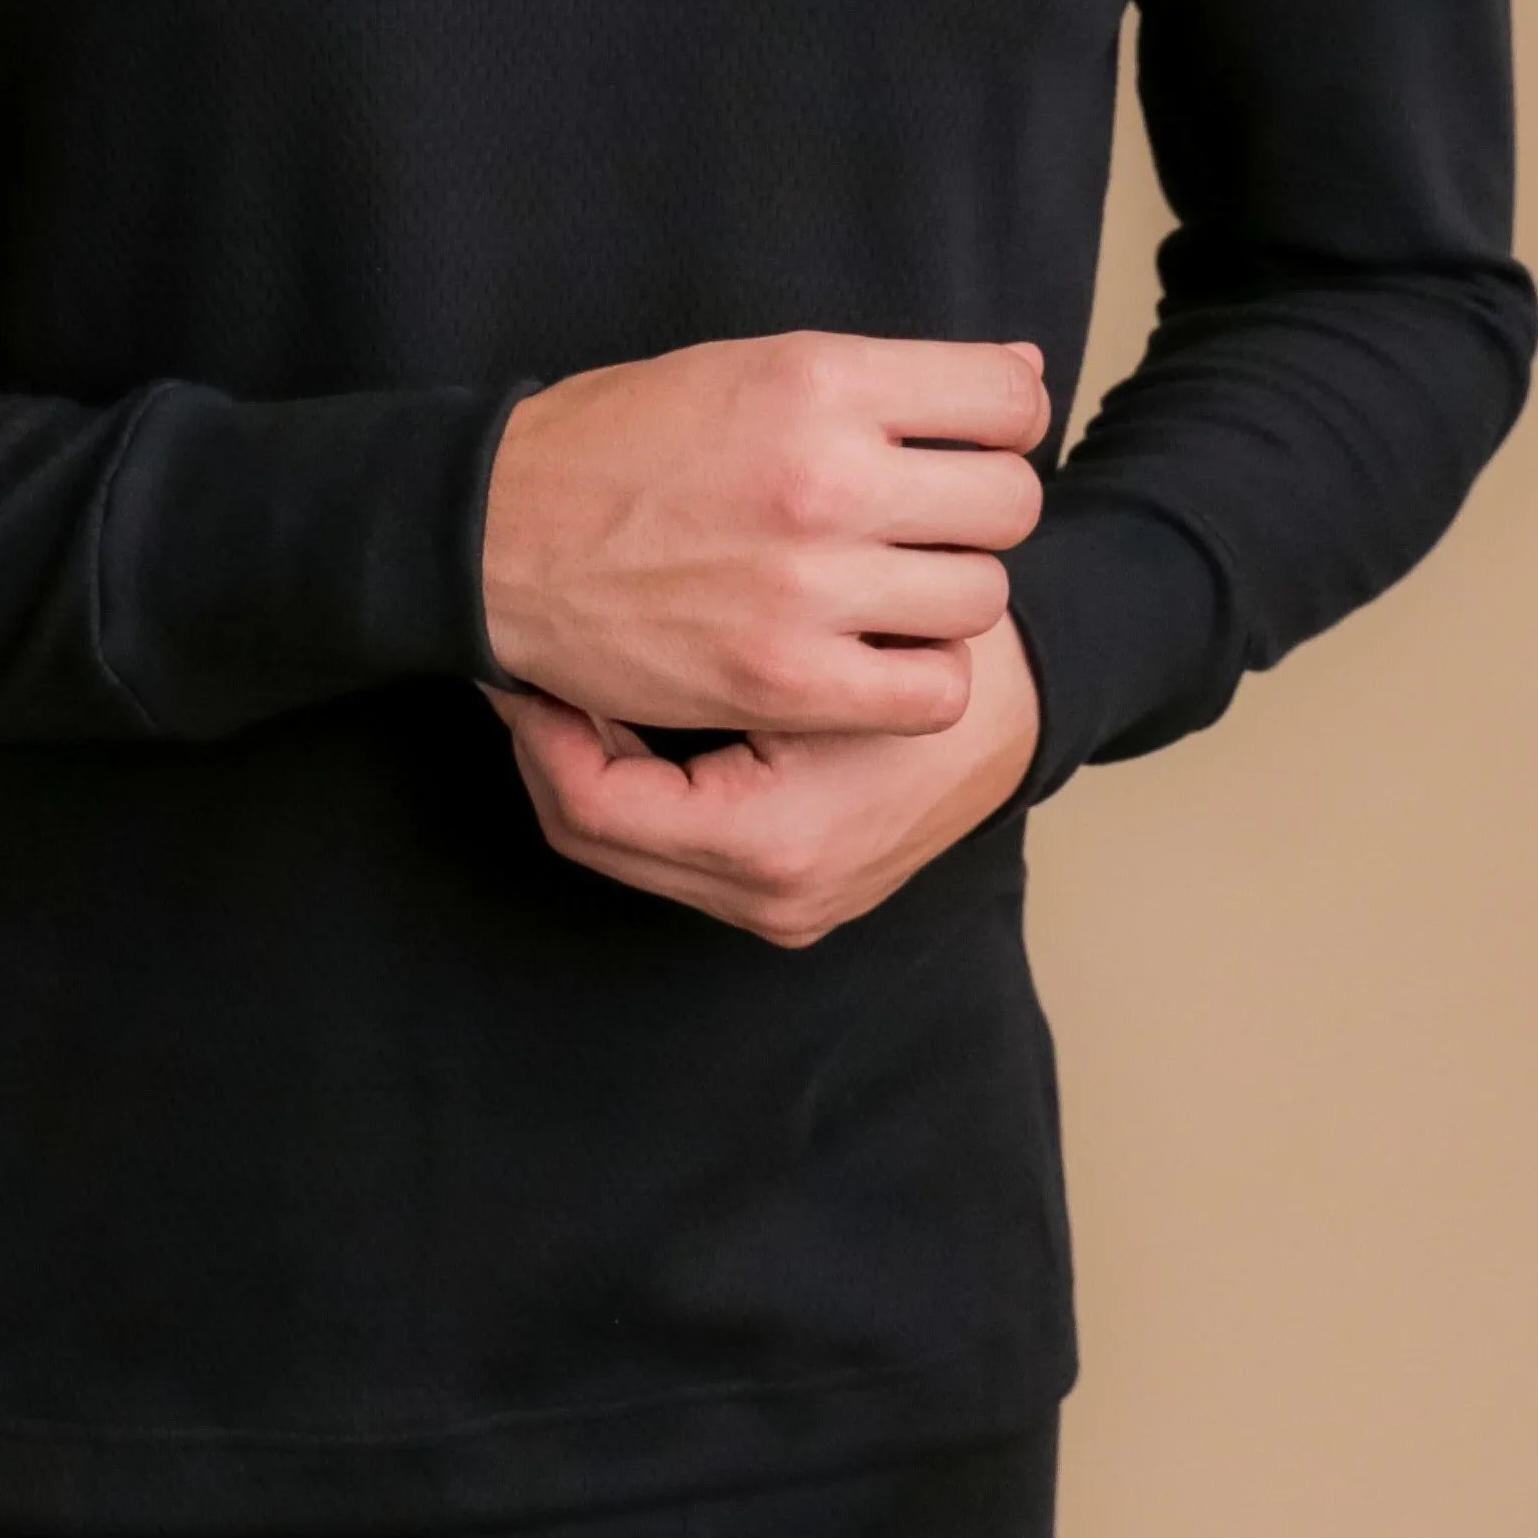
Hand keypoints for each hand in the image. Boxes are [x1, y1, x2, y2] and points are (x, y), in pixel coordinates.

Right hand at [480, 329, 1047, 738]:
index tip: (971, 444)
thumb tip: (1025, 373)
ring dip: (948, 595)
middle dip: (982, 512)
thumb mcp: (751, 364)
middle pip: (1010, 503)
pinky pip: (931, 689)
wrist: (497, 533)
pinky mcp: (782, 678)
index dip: (1006, 424)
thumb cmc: (621, 440)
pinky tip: (875, 653)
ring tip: (890, 587)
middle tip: (928, 523)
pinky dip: (920, 678)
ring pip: (980, 597)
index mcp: (819, 378)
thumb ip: (887, 375)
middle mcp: (825, 476)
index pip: (1010, 400)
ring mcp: (807, 584)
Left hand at [486, 611, 1042, 947]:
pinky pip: (670, 847)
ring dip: (586, 765)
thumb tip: (577, 631)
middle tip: (522, 664)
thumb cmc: (924, 651)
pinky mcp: (791, 892)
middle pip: (596, 840)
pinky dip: (634, 783)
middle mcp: (773, 896)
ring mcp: (784, 905)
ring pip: (625, 849)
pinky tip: (626, 710)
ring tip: (567, 680)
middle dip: (548, 748)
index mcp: (773, 843)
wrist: (1015, 705)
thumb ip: (706, 654)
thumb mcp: (815, 641)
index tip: (525, 657)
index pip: (597, 805)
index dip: (543, 728)